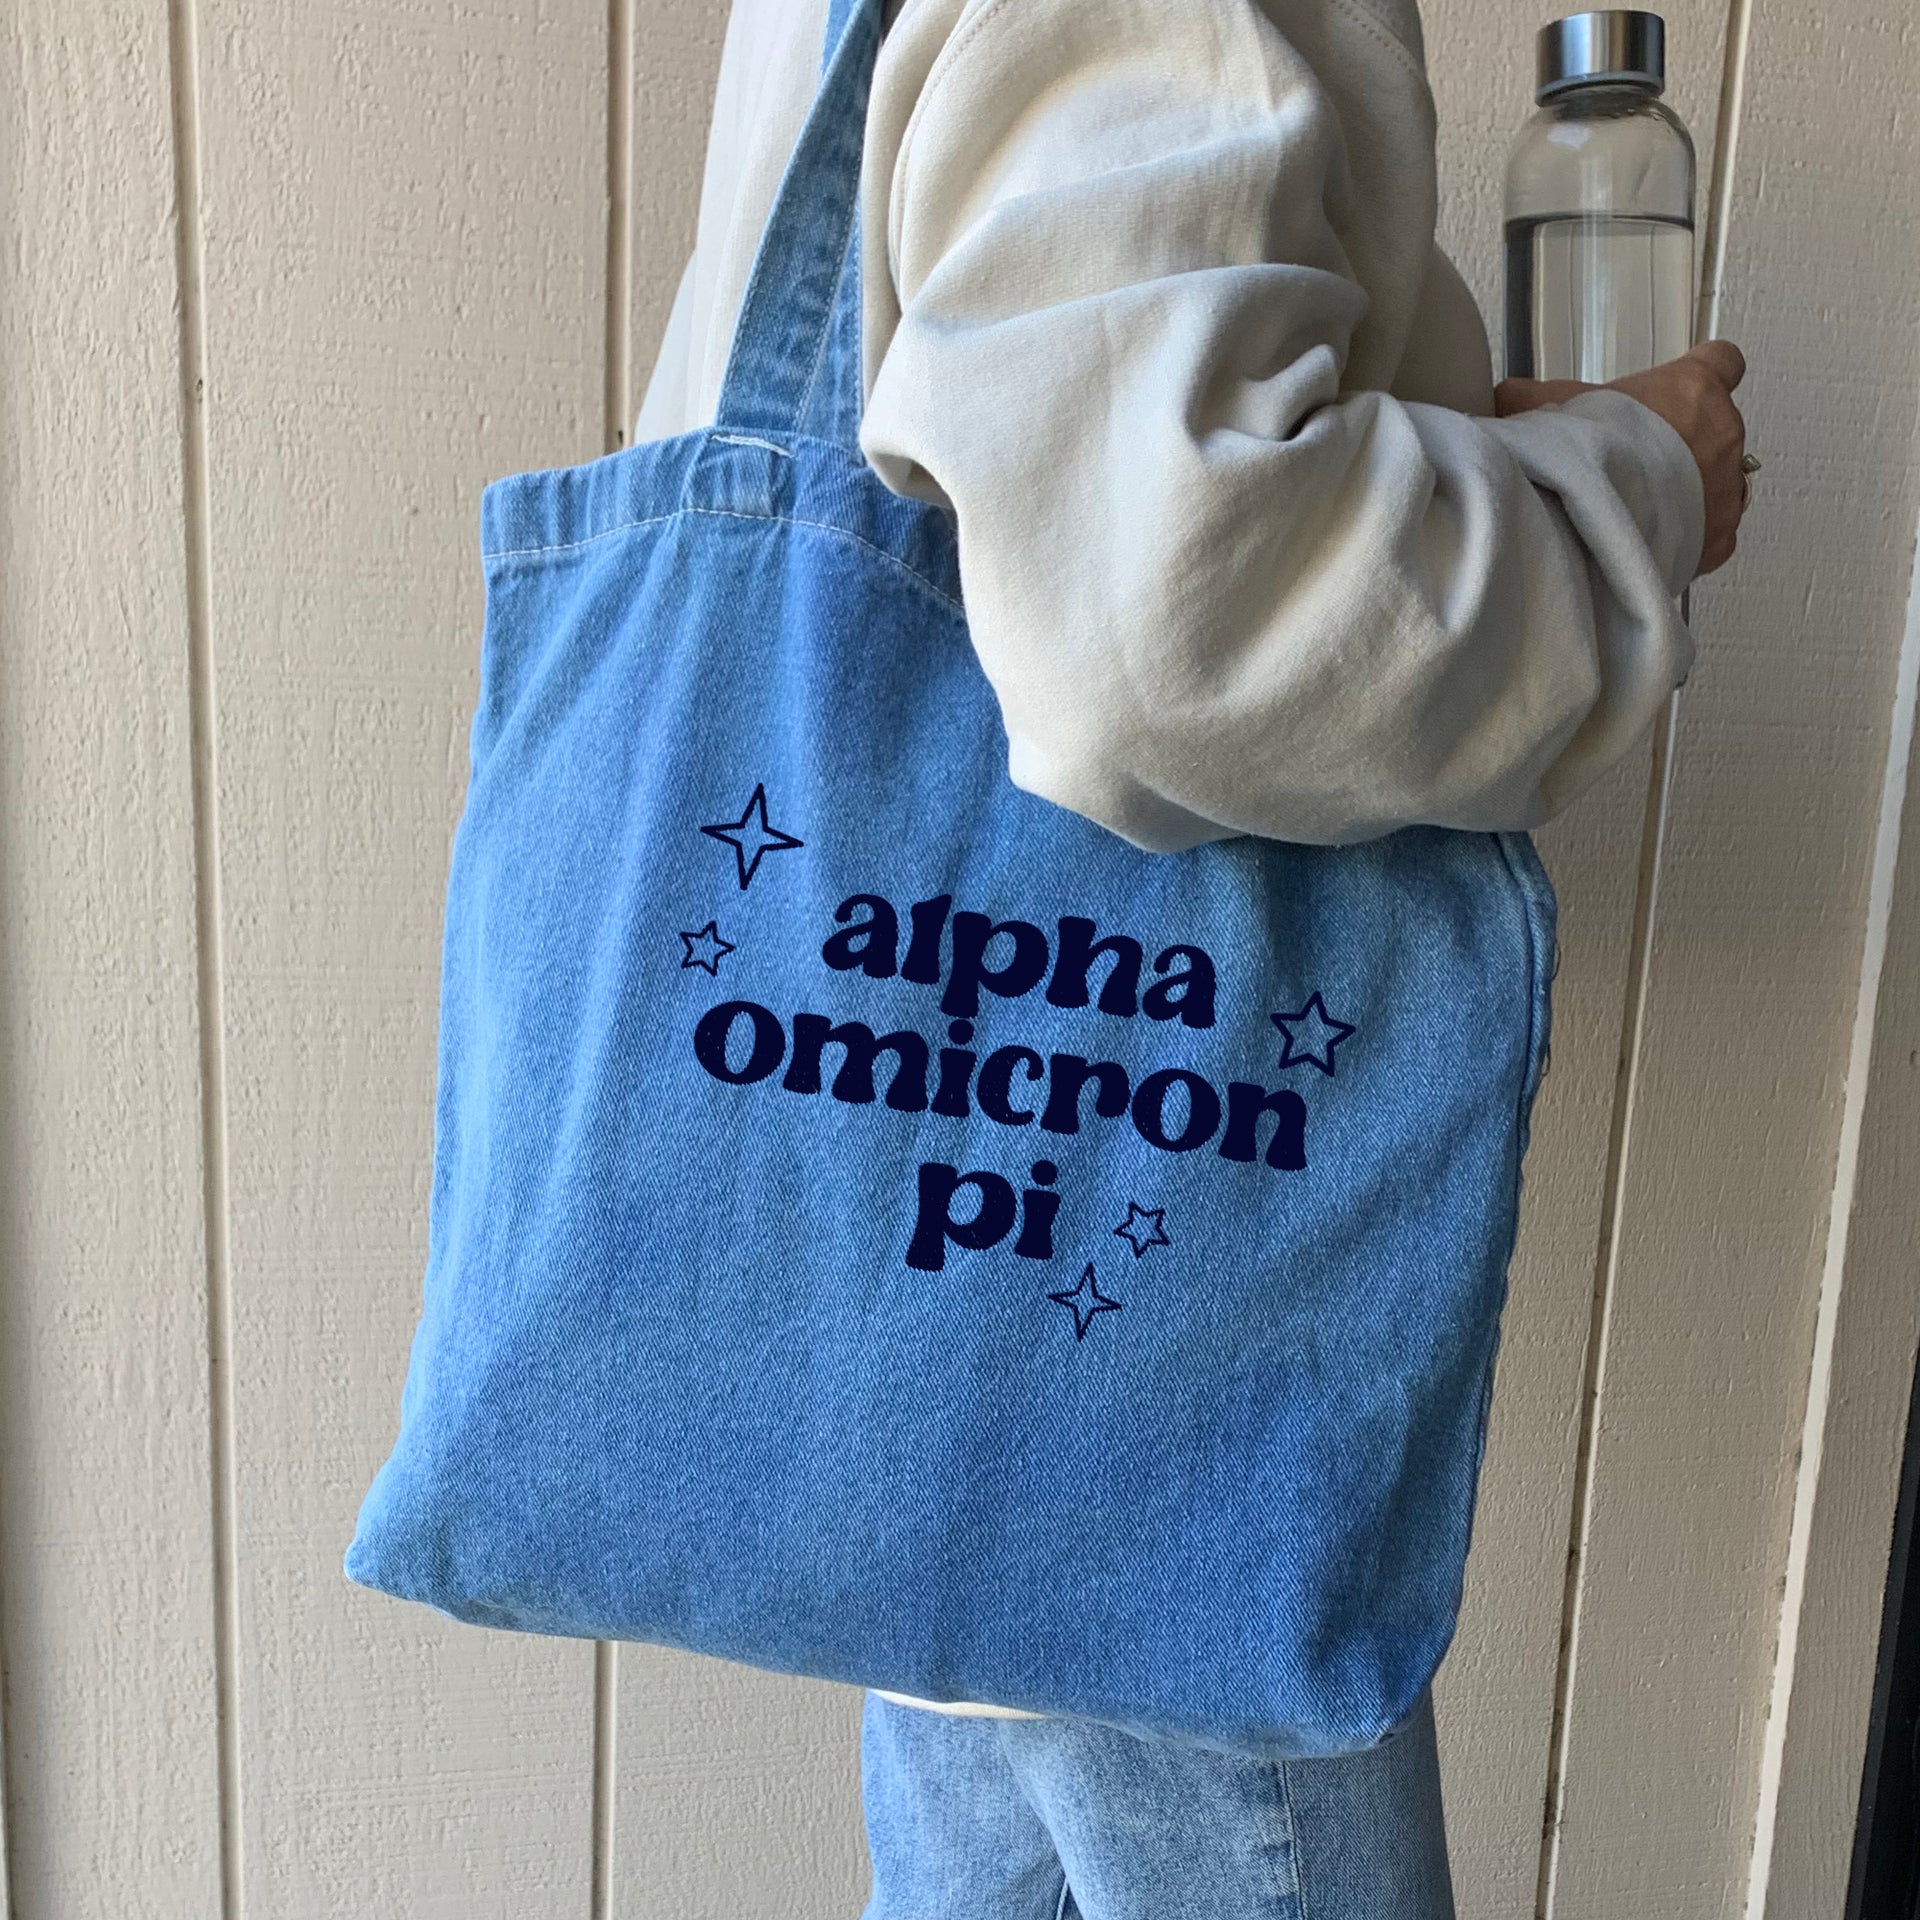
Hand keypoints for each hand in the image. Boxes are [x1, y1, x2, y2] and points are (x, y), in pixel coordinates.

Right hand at [1495, 339, 1749, 575]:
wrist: (1598, 522)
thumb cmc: (1589, 458)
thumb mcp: (1551, 409)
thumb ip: (1538, 398)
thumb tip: (1508, 399)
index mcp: (1693, 389)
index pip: (1722, 361)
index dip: (1702, 374)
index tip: (1682, 390)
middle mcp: (1724, 434)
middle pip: (1717, 430)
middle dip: (1682, 445)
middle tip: (1634, 463)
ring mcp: (1728, 489)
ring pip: (1720, 484)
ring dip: (1691, 491)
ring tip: (1641, 508)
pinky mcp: (1720, 538)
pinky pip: (1714, 535)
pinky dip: (1689, 539)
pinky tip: (1652, 542)